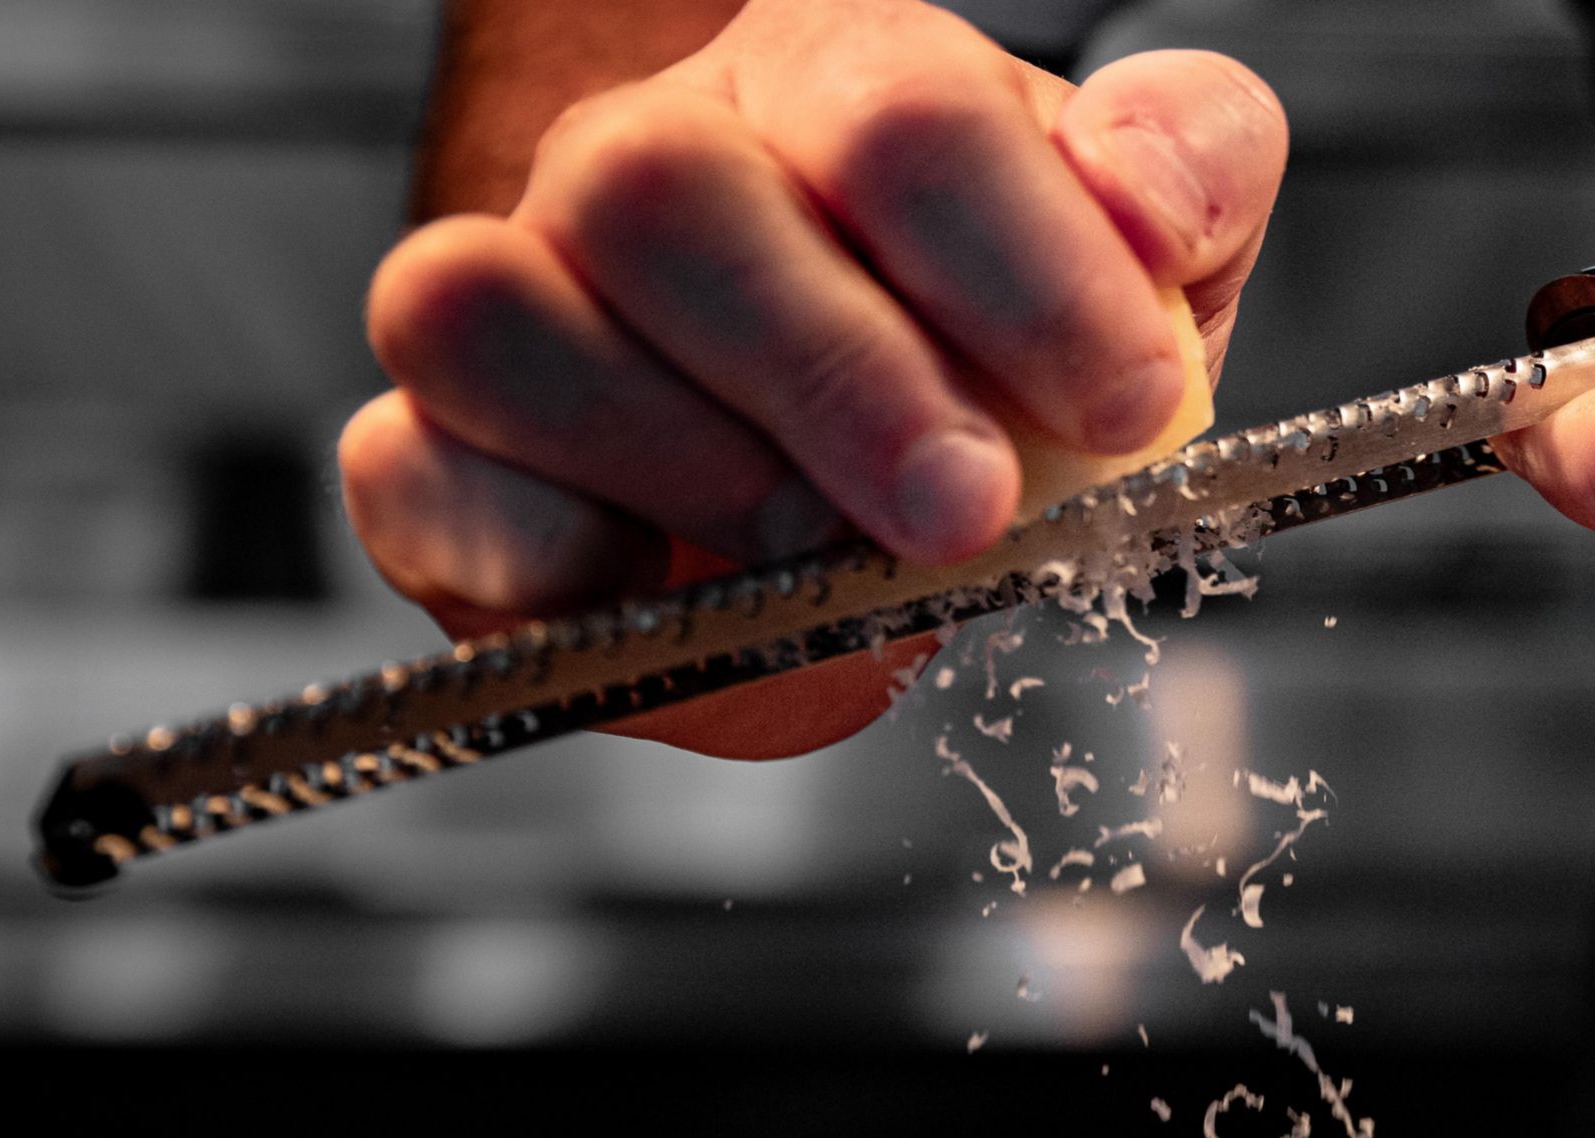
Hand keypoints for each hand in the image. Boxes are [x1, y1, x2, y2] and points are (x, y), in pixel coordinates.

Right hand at [337, 0, 1285, 754]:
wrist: (880, 477)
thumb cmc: (1004, 352)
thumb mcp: (1150, 258)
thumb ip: (1186, 173)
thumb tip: (1149, 207)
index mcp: (840, 82)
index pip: (906, 113)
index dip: (1026, 265)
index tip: (1130, 401)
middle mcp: (652, 160)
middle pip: (665, 191)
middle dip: (837, 376)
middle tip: (964, 508)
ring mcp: (524, 295)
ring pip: (486, 309)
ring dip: (679, 460)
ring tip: (820, 554)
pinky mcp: (439, 456)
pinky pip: (408, 473)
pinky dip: (537, 558)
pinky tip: (668, 599)